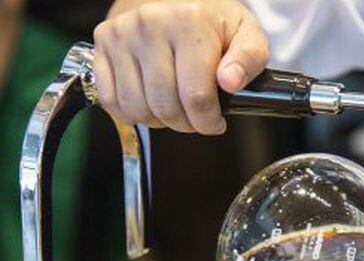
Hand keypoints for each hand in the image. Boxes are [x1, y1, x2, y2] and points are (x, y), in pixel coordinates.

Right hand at [94, 0, 269, 133]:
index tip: (215, 123)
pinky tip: (150, 103)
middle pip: (165, 106)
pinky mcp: (101, 44)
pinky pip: (110, 99)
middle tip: (196, 118)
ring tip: (175, 108)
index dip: (208, 121)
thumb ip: (249, 59)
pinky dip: (131, 113)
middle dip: (185, 124)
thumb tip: (231, 82)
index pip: (196, 96)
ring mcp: (121, 35)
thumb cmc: (210, 20)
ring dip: (159, 121)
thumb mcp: (245, 33)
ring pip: (136, 108)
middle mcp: (149, 26)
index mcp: (189, 24)